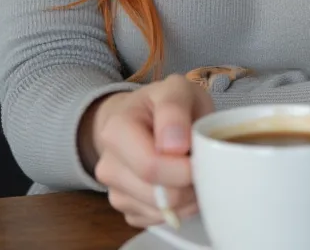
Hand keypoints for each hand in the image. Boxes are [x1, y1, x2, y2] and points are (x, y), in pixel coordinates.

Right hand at [88, 74, 213, 228]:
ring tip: (191, 168)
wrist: (141, 117)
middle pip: (158, 195)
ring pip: (161, 211)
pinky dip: (177, 207)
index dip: (185, 167)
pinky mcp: (126, 210)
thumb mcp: (175, 89)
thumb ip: (174, 109)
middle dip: (190, 184)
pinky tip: (179, 182)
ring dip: (186, 197)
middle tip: (201, 162)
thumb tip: (175, 146)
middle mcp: (107, 166)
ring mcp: (115, 191)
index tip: (202, 154)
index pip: (151, 166)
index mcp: (115, 131)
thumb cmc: (162, 103)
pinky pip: (158, 220)